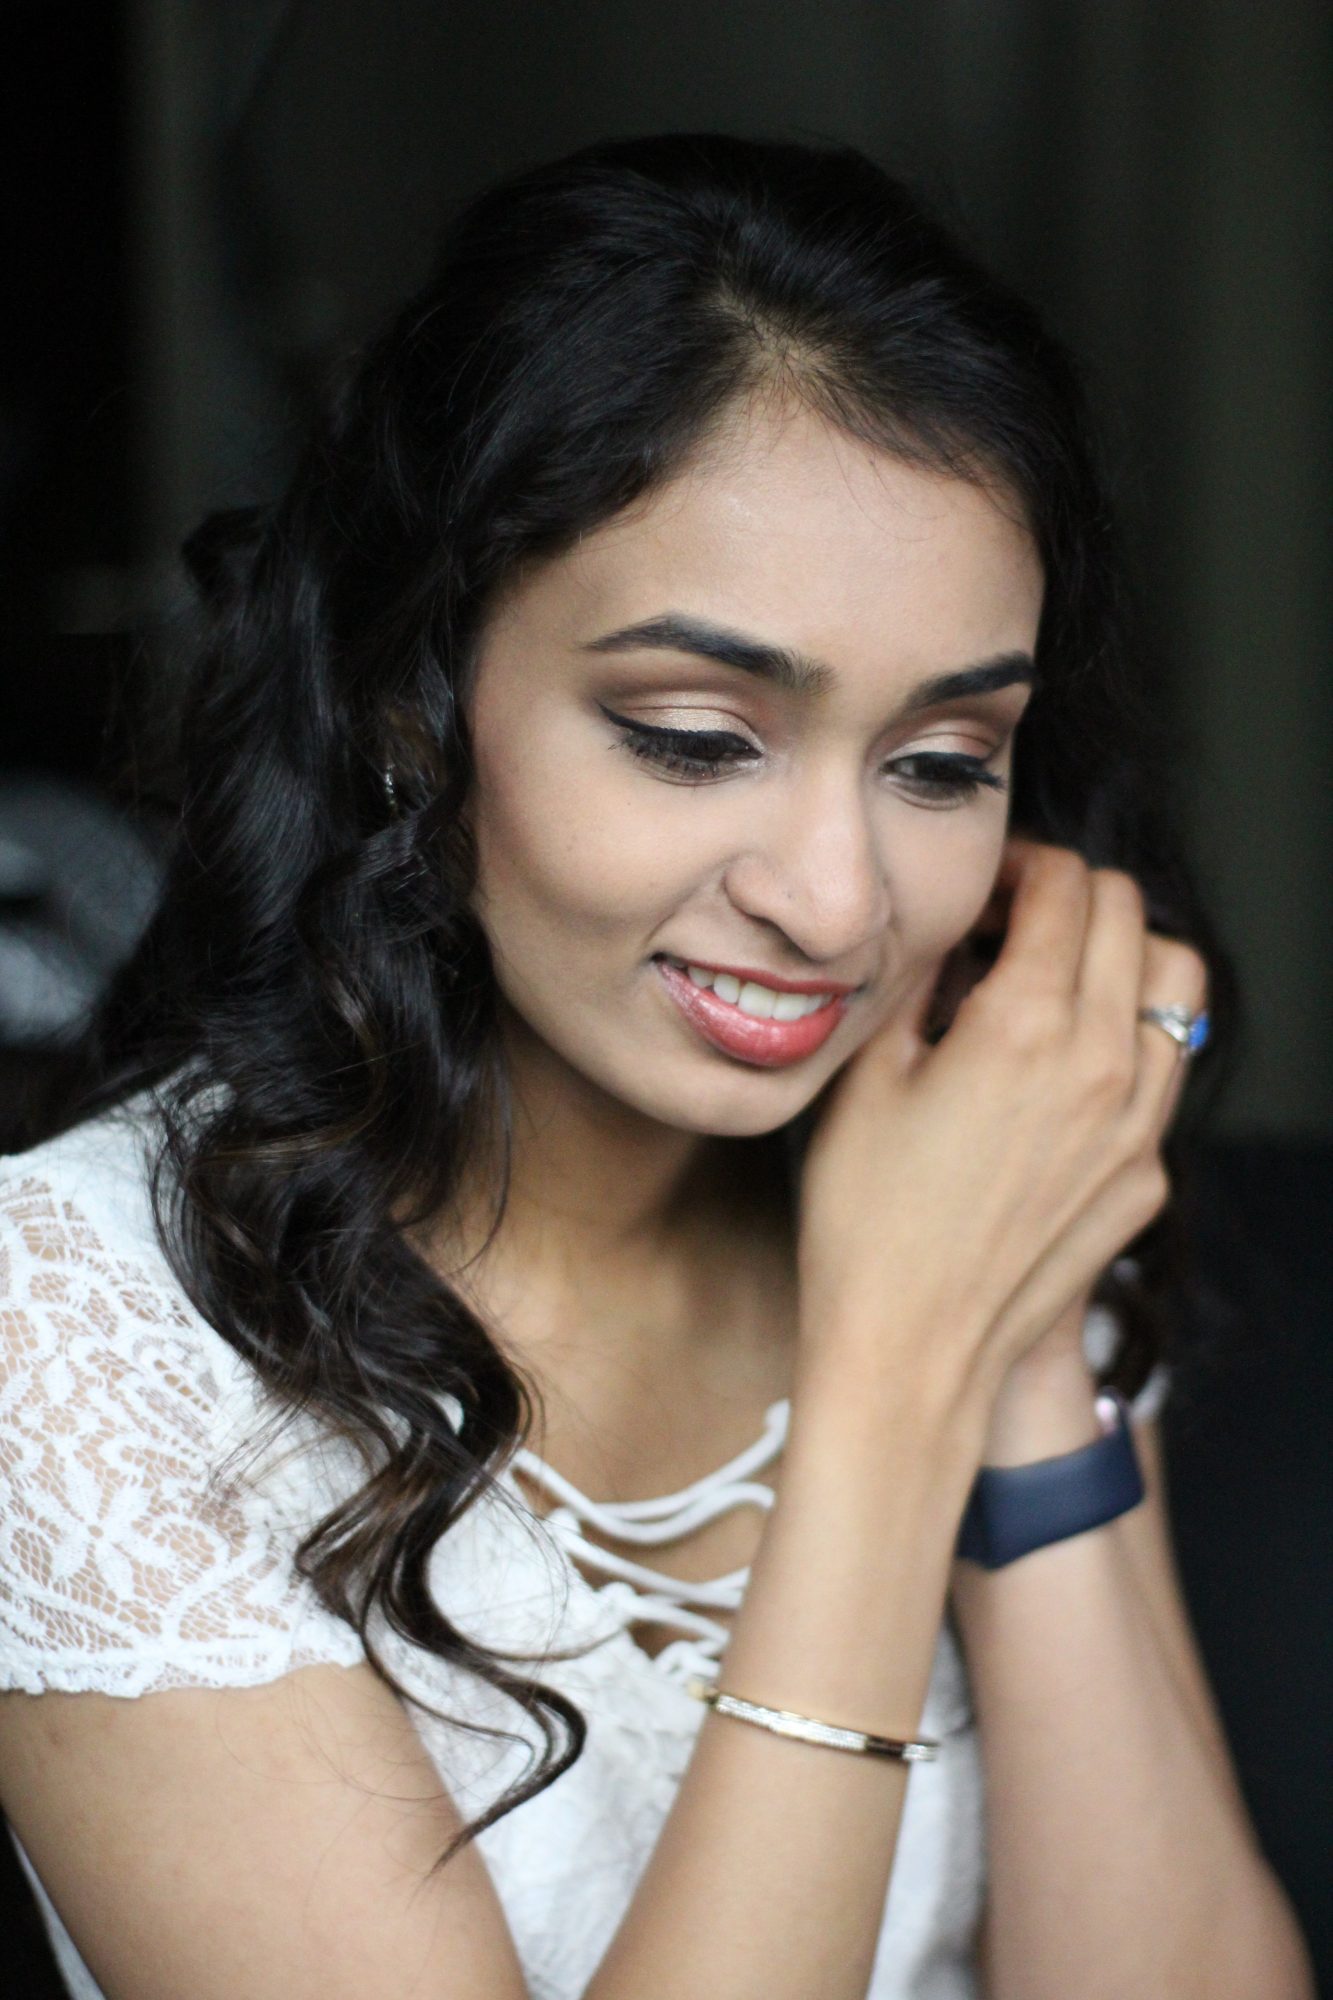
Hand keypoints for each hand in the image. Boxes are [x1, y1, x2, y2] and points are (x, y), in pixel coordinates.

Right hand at [794, 836, 1207, 1411]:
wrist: (910, 1350)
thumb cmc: (865, 1218)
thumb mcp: (867, 1076)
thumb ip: (916, 981)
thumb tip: (947, 931)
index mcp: (1029, 1025)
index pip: (1065, 887)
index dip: (1018, 866)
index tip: (982, 891)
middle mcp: (1104, 1064)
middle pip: (1132, 916)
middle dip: (1072, 897)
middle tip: (1012, 923)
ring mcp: (1139, 1127)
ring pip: (1177, 987)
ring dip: (1122, 958)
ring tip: (1057, 983)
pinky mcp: (1146, 1178)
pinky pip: (1162, 1075)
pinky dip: (1124, 1042)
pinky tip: (1058, 1075)